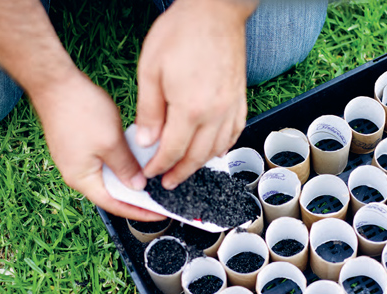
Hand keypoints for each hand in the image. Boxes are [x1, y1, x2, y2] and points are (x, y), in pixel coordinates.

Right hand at [32, 71, 164, 220]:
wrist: (55, 82)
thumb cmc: (79, 110)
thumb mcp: (111, 143)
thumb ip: (126, 168)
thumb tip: (138, 187)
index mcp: (82, 179)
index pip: (115, 204)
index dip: (140, 211)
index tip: (160, 214)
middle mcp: (77, 173)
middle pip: (112, 193)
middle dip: (137, 197)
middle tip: (160, 199)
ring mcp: (77, 160)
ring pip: (109, 176)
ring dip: (130, 178)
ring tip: (152, 180)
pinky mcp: (79, 147)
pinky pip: (105, 162)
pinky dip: (122, 163)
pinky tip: (137, 158)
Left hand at [135, 0, 255, 189]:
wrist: (215, 10)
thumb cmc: (182, 33)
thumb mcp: (151, 70)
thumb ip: (149, 111)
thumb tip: (146, 140)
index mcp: (190, 109)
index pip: (172, 150)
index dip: (159, 166)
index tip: (151, 173)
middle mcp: (214, 114)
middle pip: (197, 157)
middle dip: (180, 173)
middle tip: (168, 183)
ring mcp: (230, 108)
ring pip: (217, 149)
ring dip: (200, 164)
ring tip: (187, 170)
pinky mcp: (239, 100)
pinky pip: (234, 133)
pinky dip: (223, 147)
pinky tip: (215, 151)